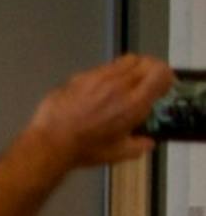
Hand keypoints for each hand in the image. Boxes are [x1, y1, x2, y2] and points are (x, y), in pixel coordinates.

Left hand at [26, 54, 173, 168]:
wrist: (50, 143)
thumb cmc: (85, 150)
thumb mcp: (116, 154)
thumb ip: (137, 146)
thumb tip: (147, 143)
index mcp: (134, 102)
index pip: (161, 72)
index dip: (165, 77)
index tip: (161, 87)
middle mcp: (120, 84)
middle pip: (145, 62)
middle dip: (149, 71)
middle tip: (144, 84)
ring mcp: (98, 77)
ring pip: (124, 61)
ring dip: (130, 69)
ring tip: (123, 84)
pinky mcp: (80, 76)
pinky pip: (101, 68)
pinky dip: (107, 75)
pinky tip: (99, 90)